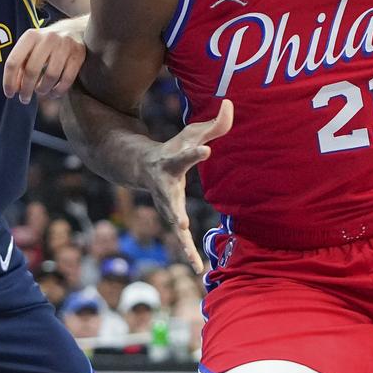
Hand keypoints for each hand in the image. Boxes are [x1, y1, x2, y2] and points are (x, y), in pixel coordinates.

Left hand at [3, 23, 85, 103]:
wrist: (74, 29)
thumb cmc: (46, 44)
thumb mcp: (30, 48)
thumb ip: (20, 65)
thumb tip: (14, 88)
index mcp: (30, 36)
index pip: (13, 61)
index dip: (9, 81)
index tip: (9, 94)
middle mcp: (47, 38)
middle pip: (31, 70)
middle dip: (26, 89)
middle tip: (24, 99)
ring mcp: (64, 45)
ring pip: (50, 76)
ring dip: (43, 89)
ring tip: (40, 92)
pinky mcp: (78, 53)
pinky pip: (67, 79)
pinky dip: (58, 90)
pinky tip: (53, 93)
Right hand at [141, 99, 233, 273]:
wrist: (142, 167)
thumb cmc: (174, 148)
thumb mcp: (192, 133)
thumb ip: (214, 122)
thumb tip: (230, 102)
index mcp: (172, 162)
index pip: (185, 155)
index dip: (195, 152)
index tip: (206, 149)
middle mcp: (165, 187)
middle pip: (170, 199)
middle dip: (174, 211)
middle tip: (180, 222)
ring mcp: (166, 205)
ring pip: (173, 226)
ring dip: (182, 244)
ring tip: (193, 262)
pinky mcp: (172, 217)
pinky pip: (181, 239)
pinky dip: (188, 253)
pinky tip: (198, 269)